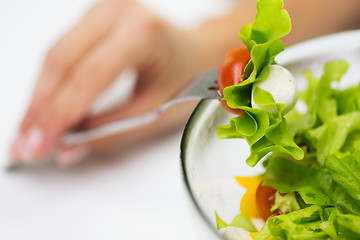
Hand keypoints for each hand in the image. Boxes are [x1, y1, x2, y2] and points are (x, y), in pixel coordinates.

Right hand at [9, 0, 211, 166]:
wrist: (194, 52)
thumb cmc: (186, 76)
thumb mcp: (155, 110)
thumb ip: (111, 130)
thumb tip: (68, 149)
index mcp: (142, 32)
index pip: (88, 77)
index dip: (59, 115)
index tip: (40, 145)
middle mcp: (117, 12)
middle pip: (62, 62)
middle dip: (40, 108)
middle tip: (27, 144)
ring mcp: (101, 10)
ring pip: (55, 56)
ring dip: (40, 97)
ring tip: (30, 131)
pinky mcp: (92, 19)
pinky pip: (62, 52)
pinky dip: (50, 83)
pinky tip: (43, 108)